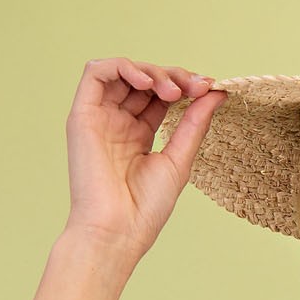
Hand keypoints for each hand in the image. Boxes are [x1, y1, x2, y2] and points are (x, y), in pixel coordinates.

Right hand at [63, 57, 226, 260]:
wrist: (117, 232)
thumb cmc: (145, 209)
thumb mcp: (179, 160)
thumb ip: (195, 124)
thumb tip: (217, 93)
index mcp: (137, 136)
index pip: (160, 96)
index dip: (184, 86)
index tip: (210, 89)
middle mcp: (117, 123)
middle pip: (143, 80)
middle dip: (173, 76)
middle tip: (196, 88)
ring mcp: (99, 118)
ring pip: (122, 71)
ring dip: (151, 71)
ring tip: (173, 90)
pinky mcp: (82, 115)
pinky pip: (96, 72)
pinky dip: (123, 67)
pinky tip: (148, 84)